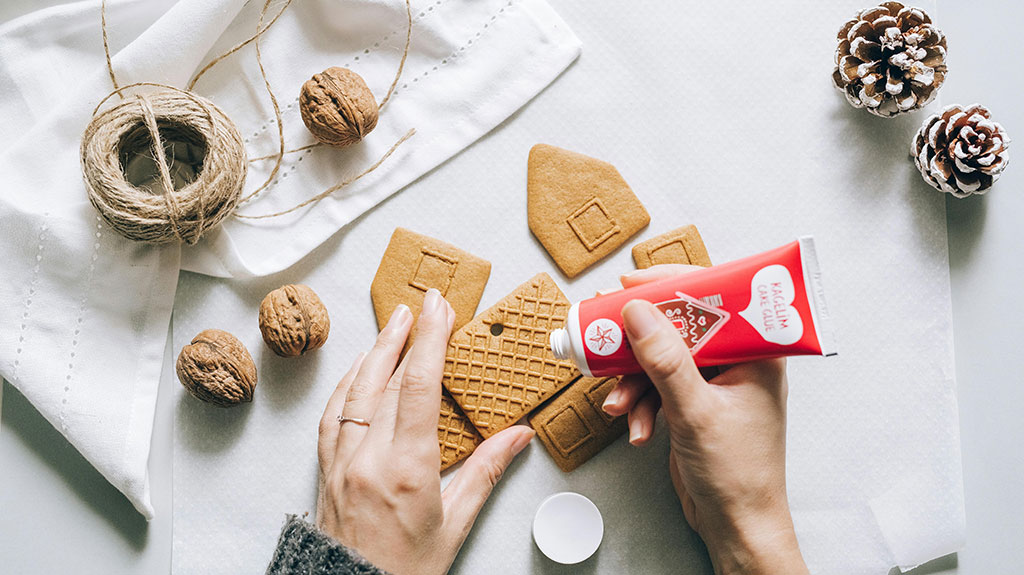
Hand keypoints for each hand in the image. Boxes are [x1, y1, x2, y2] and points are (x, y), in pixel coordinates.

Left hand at [315, 289, 534, 574]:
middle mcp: (370, 459)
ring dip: (376, 352)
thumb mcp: (456, 524)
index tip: (439, 308)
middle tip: (423, 304)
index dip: (430, 339)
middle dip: (407, 335)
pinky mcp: (326, 472)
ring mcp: (342, 463)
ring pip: (356, 391)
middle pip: (387, 379)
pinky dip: (347, 385)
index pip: (419, 386)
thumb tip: (519, 435)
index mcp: (409, 468)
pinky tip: (359, 370)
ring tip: (394, 323)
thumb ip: (486, 472)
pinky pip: (332, 416)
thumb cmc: (406, 571)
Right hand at [602, 265, 808, 574]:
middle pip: (680, 326)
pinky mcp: (694, 403)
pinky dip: (642, 404)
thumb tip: (638, 313)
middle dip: (640, 340)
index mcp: (756, 352)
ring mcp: (714, 383)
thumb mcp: (696, 411)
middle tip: (604, 333)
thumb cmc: (738, 474)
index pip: (715, 296)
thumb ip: (666, 361)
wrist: (735, 525)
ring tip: (618, 404)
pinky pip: (658, 387)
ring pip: (662, 359)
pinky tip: (637, 428)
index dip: (671, 285)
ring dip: (634, 381)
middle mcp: (737, 360)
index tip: (631, 284)